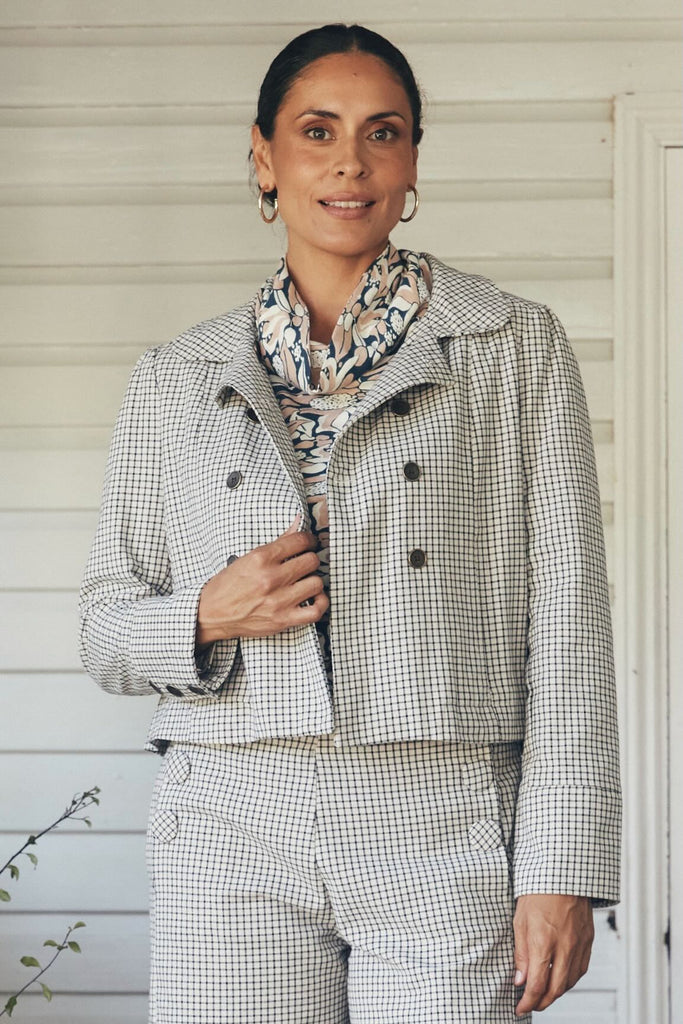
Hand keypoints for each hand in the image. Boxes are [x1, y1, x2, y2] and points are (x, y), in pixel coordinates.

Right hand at [195, 514, 328, 644]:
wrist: (211, 614)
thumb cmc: (227, 586)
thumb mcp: (248, 558)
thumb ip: (277, 542)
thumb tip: (297, 522)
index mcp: (260, 558)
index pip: (299, 540)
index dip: (308, 540)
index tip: (307, 543)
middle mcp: (270, 578)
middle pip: (311, 561)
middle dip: (310, 559)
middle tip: (305, 563)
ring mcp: (278, 600)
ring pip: (316, 583)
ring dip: (313, 580)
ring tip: (306, 581)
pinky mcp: (282, 619)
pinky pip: (315, 611)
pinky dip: (320, 604)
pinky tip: (313, 598)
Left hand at [513, 893, 593, 1015]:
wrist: (563, 873)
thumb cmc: (538, 892)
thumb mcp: (519, 920)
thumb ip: (520, 953)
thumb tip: (520, 979)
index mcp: (543, 941)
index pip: (536, 984)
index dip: (527, 1001)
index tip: (520, 1007)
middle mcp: (564, 946)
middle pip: (555, 989)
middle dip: (542, 1003)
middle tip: (531, 1005)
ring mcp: (579, 944)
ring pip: (570, 982)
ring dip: (556, 993)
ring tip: (544, 994)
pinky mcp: (588, 940)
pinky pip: (580, 969)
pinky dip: (570, 980)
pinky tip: (560, 979)